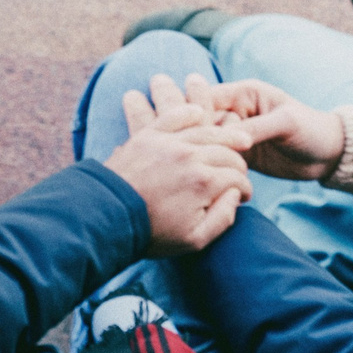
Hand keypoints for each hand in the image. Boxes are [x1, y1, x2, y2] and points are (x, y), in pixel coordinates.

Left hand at [104, 74, 252, 255]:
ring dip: (227, 134)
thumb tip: (235, 195)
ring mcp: (169, 142)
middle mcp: (190, 156)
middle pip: (227, 152)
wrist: (107, 218)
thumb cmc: (151, 233)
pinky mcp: (150, 136)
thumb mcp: (194, 240)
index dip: (245, 189)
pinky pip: (175, 116)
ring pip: (207, 130)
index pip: (237, 178)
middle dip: (239, 164)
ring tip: (240, 140)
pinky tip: (199, 113)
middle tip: (239, 174)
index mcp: (204, 182)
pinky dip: (189, 112)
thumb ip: (222, 219)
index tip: (243, 197)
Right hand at [192, 79, 343, 181]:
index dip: (197, 115)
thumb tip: (224, 137)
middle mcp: (235, 112)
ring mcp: (235, 135)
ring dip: (209, 157)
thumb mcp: (285, 124)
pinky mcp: (239, 156)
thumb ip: (254, 128)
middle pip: (202, 124)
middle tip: (212, 157)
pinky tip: (221, 179)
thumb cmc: (311, 129)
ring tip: (218, 170)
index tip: (200, 135)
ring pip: (208, 144)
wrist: (328, 154)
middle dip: (202, 140)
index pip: (206, 99)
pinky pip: (219, 161)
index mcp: (243, 93)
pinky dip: (218, 169)